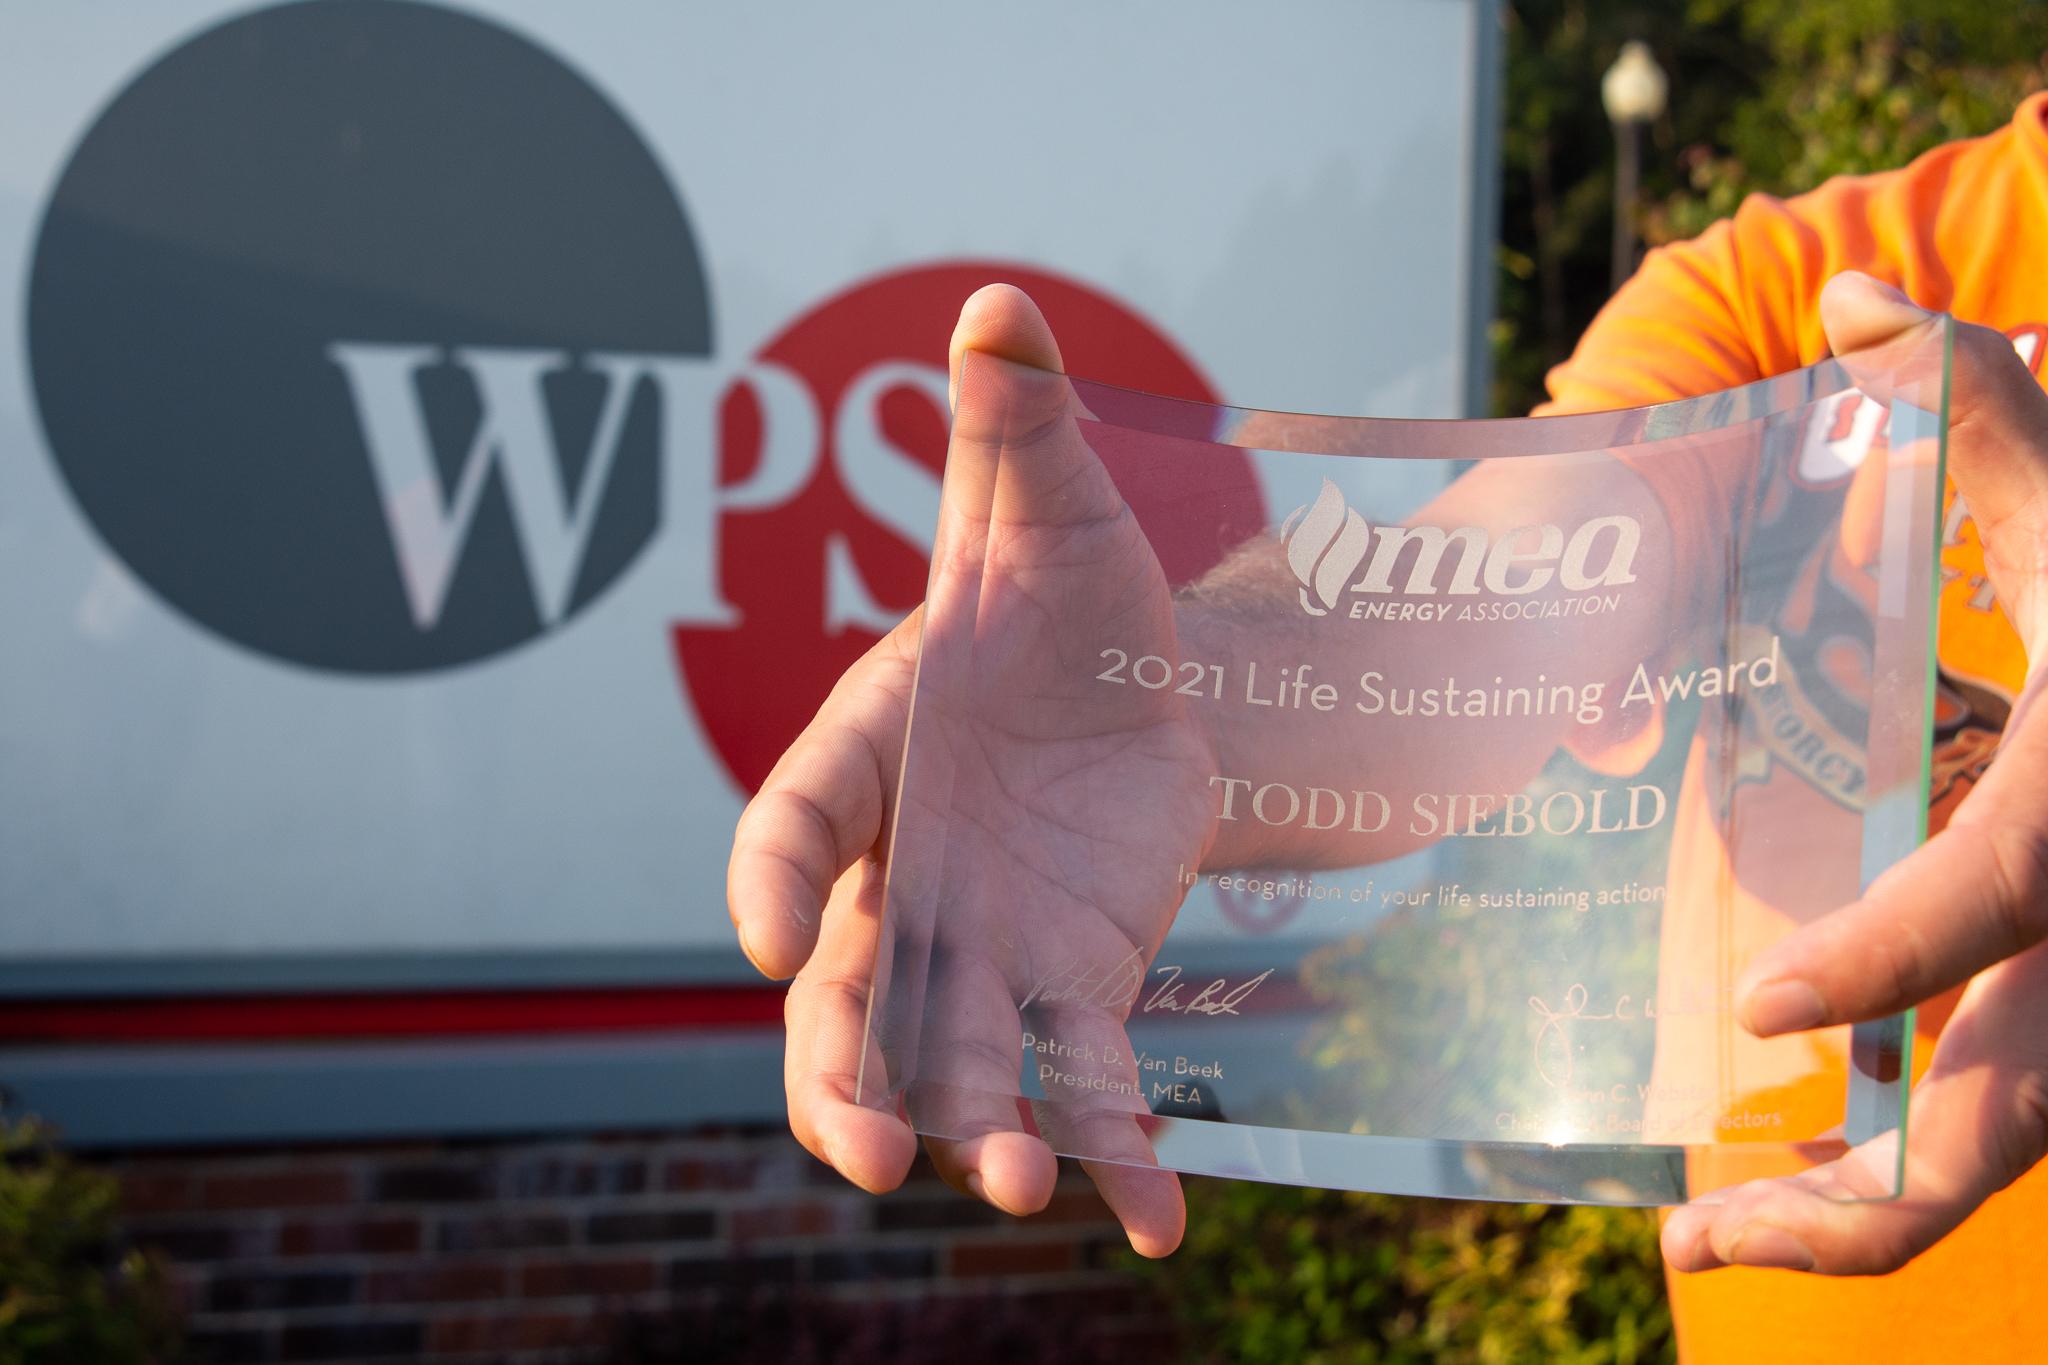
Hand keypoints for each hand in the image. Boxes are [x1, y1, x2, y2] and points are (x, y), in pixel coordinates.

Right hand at [727, 284, 1201, 1254]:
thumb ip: (1013, 428)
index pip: (791, 822)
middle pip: (844, 988)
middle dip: (844, 1069)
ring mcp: (982, 945)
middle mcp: (900, 872)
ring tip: (1008, 1184)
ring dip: (976, 1126)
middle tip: (868, 1141)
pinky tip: (1158, 1224)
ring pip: (952, 1057)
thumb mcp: (1046, 511)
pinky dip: (1114, 1156)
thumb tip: (998, 304)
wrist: (1141, 682)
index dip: (771, 873)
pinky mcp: (1073, 983)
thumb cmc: (1061, 598)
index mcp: (865, 755)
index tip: (769, 932)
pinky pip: (1082, 1081)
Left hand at [1662, 271, 2047, 1274]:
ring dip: (1851, 1218)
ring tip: (1701, 1243)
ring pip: (1991, 1158)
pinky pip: (1985, 1114)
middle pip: (1998, 1132)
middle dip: (1852, 1215)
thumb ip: (1978, 401)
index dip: (1890, 958)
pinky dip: (1889, 1156)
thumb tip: (1849, 291)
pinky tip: (1785, 1147)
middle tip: (1689, 1244)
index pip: (1994, 902)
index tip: (1763, 1000)